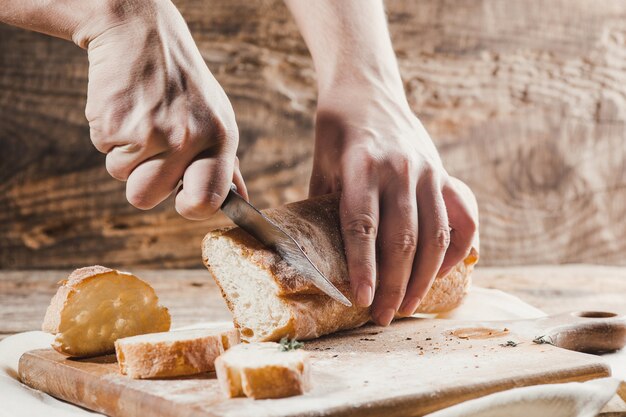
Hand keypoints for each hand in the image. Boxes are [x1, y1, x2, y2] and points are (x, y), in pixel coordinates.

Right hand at [82, 0, 246, 218]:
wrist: (141, 33)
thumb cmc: (183, 83)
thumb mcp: (217, 116)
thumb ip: (227, 163)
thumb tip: (242, 201)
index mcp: (220, 138)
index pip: (207, 200)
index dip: (191, 207)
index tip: (183, 199)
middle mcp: (189, 139)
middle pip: (147, 198)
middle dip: (142, 181)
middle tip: (150, 146)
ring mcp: (151, 132)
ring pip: (122, 178)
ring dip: (125, 156)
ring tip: (140, 119)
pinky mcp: (115, 123)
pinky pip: (103, 152)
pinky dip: (109, 134)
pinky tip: (125, 106)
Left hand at [311, 86, 477, 324]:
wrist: (367, 89)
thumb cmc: (337, 130)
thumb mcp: (321, 164)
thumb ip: (325, 206)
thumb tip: (319, 255)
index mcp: (362, 166)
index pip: (364, 226)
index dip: (364, 267)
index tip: (362, 300)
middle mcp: (400, 170)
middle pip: (402, 240)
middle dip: (394, 285)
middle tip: (383, 317)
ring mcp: (428, 171)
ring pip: (434, 236)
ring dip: (424, 278)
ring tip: (410, 306)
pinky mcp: (444, 174)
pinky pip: (462, 218)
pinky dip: (457, 249)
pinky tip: (441, 272)